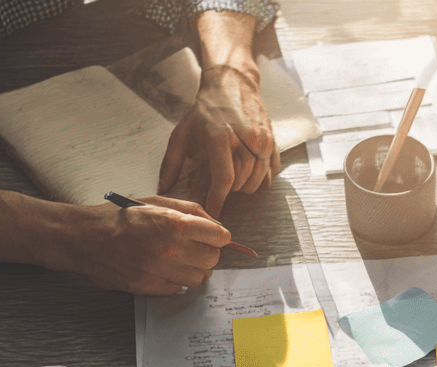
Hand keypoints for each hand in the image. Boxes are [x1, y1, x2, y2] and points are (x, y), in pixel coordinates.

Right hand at [64, 196, 230, 295]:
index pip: (220, 237)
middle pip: (212, 259)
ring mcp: (158, 271)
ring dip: (192, 269)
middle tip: (191, 247)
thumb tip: (217, 225)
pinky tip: (161, 268)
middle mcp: (170, 249)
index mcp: (175, 223)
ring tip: (175, 258)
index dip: (217, 236)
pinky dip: (174, 280)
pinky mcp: (148, 287)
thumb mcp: (156, 202)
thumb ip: (190, 211)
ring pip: (198, 278)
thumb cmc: (120, 217)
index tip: (211, 236)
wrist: (85, 238)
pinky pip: (177, 289)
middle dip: (206, 252)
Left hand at [161, 63, 278, 218]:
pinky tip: (249, 173)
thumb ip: (171, 163)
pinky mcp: (273, 142)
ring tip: (234, 180)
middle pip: (242, 182)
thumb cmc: (205, 110)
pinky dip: (261, 179)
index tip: (214, 211)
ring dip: (246, 187)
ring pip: (258, 180)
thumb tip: (163, 188)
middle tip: (220, 187)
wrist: (232, 85)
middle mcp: (245, 139)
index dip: (218, 199)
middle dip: (230, 191)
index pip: (224, 178)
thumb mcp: (182, 133)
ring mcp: (262, 140)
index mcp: (220, 137)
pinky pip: (271, 172)